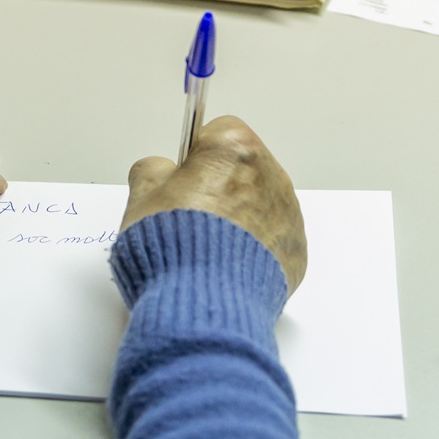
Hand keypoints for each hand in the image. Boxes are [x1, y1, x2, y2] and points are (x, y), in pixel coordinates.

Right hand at [120, 117, 306, 292]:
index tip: (179, 182)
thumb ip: (152, 171)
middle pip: (242, 168)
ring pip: (259, 203)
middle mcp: (271, 175)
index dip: (193, 157)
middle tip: (188, 220)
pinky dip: (252, 249)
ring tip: (205, 250)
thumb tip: (161, 171)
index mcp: (235, 149)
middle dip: (218, 187)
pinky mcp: (296, 252)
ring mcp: (289, 215)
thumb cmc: (173, 247)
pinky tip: (226, 268)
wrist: (205, 304)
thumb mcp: (142, 198)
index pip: (217, 134)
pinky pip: (272, 239)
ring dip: (237, 218)